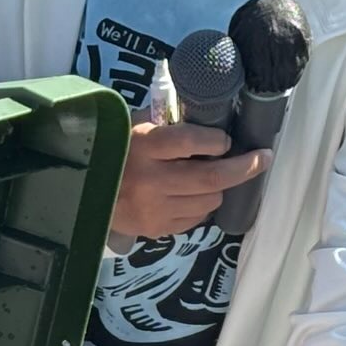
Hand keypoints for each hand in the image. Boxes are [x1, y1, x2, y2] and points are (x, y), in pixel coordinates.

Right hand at [112, 123, 267, 240]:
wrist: (82, 192)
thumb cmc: (114, 151)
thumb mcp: (133, 126)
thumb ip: (166, 123)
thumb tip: (208, 117)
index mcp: (144, 146)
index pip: (190, 141)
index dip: (216, 141)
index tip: (226, 140)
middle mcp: (151, 180)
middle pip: (210, 178)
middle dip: (244, 168)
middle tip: (264, 159)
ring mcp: (155, 209)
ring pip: (208, 201)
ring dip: (220, 188)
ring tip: (216, 177)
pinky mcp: (156, 228)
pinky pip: (195, 218)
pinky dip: (203, 206)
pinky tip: (196, 196)